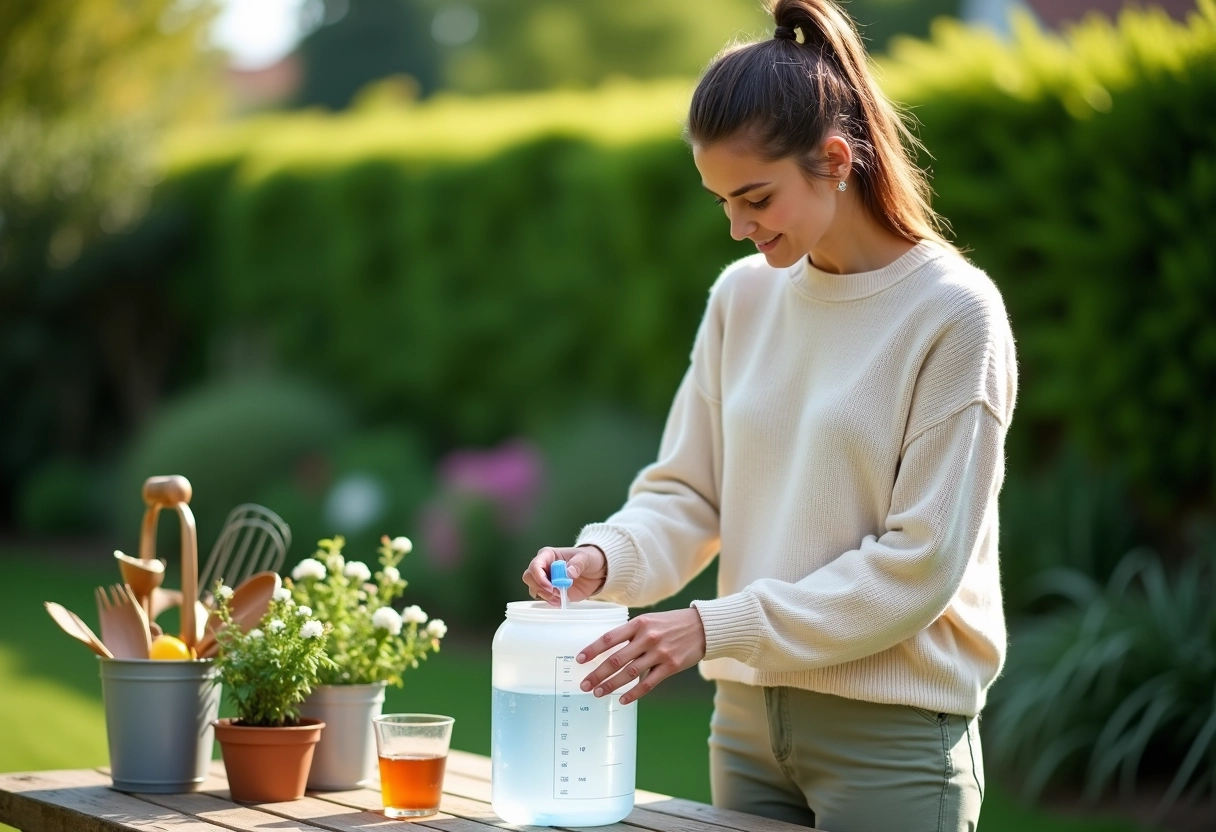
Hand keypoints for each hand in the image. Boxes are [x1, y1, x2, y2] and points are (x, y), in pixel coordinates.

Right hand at [522, 545, 606, 605]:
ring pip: (534, 589)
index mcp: (548, 555)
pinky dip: (550, 601)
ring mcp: (546, 580)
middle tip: (555, 592)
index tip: (551, 586)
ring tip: (560, 596)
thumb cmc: (588, 559)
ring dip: (545, 596)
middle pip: (529, 577)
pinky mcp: (551, 591)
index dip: (539, 577)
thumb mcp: (586, 558)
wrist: (596, 572)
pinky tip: (561, 601)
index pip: (535, 565)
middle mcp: (543, 567)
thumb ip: (577, 564)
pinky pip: (543, 598)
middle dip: (539, 587)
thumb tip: (568, 573)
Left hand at [576, 608, 706, 705]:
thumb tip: (608, 649)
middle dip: (597, 673)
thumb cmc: (672, 623)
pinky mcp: (670, 666)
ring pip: (629, 673)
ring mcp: (659, 653)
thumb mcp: (650, 620)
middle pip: (616, 659)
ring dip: (611, 685)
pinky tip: (622, 699)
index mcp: (639, 623)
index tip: (579, 659)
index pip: (610, 638)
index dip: (592, 649)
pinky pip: (648, 683)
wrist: (703, 627)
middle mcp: (647, 638)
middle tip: (584, 684)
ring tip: (598, 693)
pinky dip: (633, 693)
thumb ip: (631, 633)